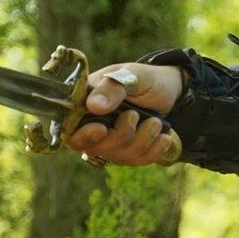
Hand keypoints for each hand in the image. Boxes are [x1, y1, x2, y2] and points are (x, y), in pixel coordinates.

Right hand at [65, 63, 183, 165]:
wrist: (170, 91)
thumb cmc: (146, 79)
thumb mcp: (132, 76)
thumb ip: (112, 88)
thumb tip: (93, 106)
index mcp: (84, 102)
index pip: (68, 128)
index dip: (82, 135)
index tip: (101, 129)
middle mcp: (91, 124)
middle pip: (92, 147)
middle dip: (120, 135)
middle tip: (136, 115)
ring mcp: (108, 140)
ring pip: (116, 156)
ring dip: (141, 141)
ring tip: (156, 123)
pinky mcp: (126, 151)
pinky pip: (134, 161)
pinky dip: (152, 151)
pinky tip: (163, 139)